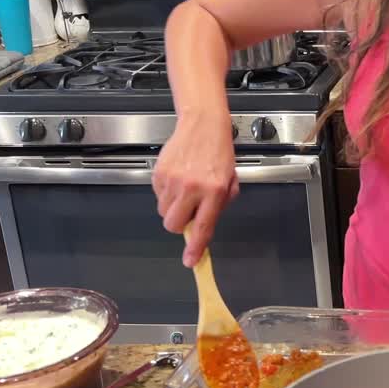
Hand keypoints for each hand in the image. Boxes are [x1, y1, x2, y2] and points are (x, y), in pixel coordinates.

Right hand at [152, 113, 238, 266]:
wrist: (203, 126)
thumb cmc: (219, 153)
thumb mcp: (230, 182)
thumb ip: (218, 206)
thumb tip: (203, 228)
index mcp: (214, 191)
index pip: (202, 228)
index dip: (195, 248)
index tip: (190, 262)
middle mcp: (192, 187)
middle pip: (173, 225)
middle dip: (179, 224)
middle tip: (189, 211)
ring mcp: (173, 181)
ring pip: (164, 212)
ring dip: (173, 207)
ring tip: (186, 189)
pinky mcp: (159, 173)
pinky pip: (158, 196)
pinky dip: (167, 193)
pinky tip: (178, 178)